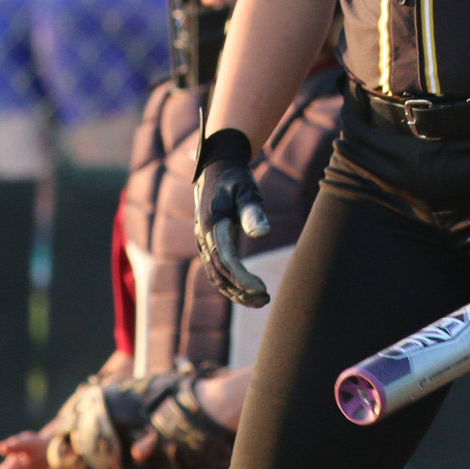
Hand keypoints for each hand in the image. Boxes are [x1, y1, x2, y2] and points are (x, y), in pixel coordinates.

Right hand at [193, 127, 270, 306]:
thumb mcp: (247, 191)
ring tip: (261, 301)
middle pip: (219, 274)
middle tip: (266, 300)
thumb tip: (262, 235)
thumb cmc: (236, 179)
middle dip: (241, 291)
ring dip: (236, 291)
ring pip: (215, 275)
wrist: (216, 167)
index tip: (262, 289)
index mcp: (211, 225)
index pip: (225, 260)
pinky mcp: (208, 243)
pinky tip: (247, 290)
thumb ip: (253, 212)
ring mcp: (203, 241)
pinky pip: (216, 269)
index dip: (242, 278)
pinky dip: (230, 283)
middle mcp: (203, 236)